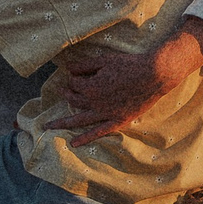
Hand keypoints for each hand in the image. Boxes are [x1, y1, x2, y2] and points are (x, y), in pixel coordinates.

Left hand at [62, 30, 202, 140]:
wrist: (154, 75)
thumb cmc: (129, 64)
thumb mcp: (104, 60)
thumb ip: (84, 65)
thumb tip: (67, 68)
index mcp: (90, 88)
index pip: (73, 84)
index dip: (73, 78)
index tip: (76, 74)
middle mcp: (95, 104)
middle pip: (74, 100)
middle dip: (67, 94)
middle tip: (65, 91)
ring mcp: (106, 114)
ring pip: (79, 120)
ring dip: (62, 123)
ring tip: (48, 126)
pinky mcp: (118, 121)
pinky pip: (99, 132)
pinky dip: (86, 138)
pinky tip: (73, 144)